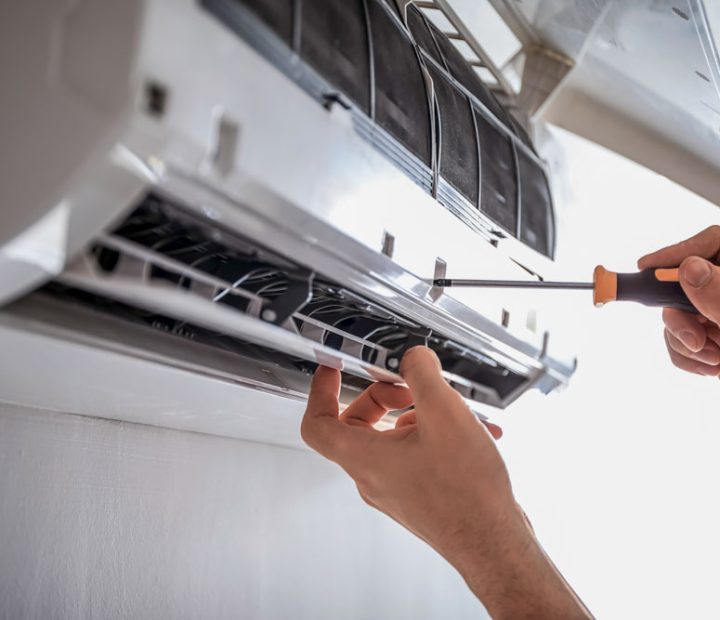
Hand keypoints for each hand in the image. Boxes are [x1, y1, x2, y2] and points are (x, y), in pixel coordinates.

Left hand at [301, 346, 591, 618]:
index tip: (333, 369)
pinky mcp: (417, 494)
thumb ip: (422, 373)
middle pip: (357, 424)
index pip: (317, 423)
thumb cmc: (467, 493)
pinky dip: (435, 435)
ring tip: (453, 411)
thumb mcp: (444, 413)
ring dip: (418, 414)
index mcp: (364, 458)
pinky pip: (413, 454)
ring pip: (391, 438)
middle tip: (408, 386)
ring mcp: (395, 488)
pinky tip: (472, 431)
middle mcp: (373, 477)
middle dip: (383, 396)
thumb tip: (413, 357)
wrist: (494, 543)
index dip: (320, 390)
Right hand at [639, 226, 719, 375]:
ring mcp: (718, 312)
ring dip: (686, 342)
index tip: (648, 266)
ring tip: (716, 360)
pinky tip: (713, 367)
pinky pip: (681, 339)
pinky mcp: (713, 336)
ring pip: (678, 314)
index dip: (678, 251)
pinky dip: (688, 357)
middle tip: (694, 340)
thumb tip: (690, 269)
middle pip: (685, 283)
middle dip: (681, 316)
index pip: (713, 242)